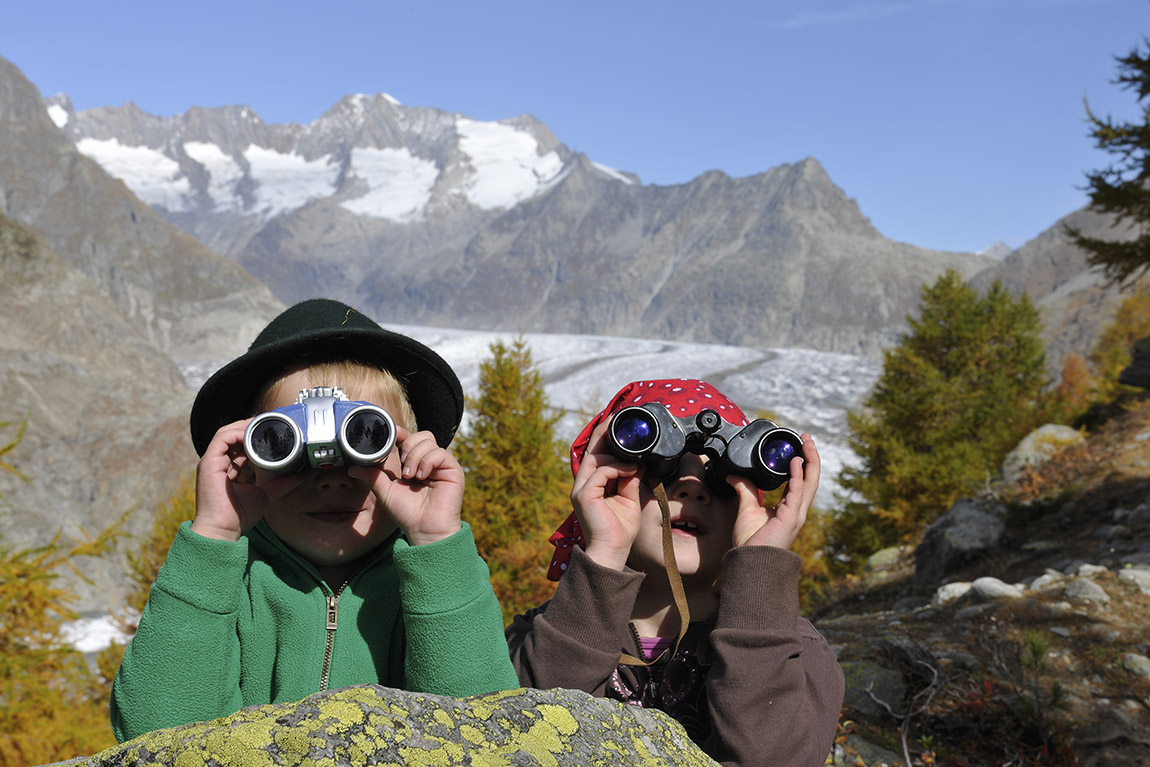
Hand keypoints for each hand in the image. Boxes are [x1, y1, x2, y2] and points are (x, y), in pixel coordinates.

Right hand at [191, 419, 304, 541]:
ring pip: (226, 433)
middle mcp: (218, 463)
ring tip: (261, 424)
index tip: (270, 431)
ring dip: (244, 426)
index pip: (239, 444)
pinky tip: (250, 434)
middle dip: (249, 426)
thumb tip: (298, 477)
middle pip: (232, 435)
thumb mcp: (265, 495)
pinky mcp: (208, 463)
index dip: (253, 435)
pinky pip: (221, 439)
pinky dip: (236, 433)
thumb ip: (280, 485)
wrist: (222, 530)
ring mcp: (212, 462)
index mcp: (228, 468)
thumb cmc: (237, 516)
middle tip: (268, 422)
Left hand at [349, 427, 463, 545]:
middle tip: (402, 468)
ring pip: (429, 442)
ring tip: (411, 476)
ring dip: (415, 456)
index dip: (401, 433)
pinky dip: (427, 462)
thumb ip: (372, 477)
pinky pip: (440, 453)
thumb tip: (353, 468)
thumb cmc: (408, 513)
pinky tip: (422, 476)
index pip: (410, 439)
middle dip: (407, 446)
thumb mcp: (386, 492)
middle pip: (421, 435)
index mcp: (415, 463)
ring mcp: (442, 465)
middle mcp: (429, 462)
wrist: (424, 529)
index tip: (392, 433)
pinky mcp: (453, 470)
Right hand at [570, 421, 645, 570]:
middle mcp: (583, 485)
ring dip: (618, 457)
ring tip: (635, 463)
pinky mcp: (584, 495)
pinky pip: (601, 472)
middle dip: (604, 434)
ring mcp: (581, 490)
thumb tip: (638, 462)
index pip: (595, 456)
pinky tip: (631, 471)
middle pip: (591, 451)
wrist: (612, 552)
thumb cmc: (619, 531)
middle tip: (618, 420)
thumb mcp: (629, 499)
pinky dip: (618, 468)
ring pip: (596, 459)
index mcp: (591, 486)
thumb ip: (631, 480)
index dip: (604, 439)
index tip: (618, 426)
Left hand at [731, 433, 819, 549]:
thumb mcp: (747, 509)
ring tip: (807, 443)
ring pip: (809, 482)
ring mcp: (796, 514)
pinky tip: (796, 462)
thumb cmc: (751, 542)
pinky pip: (796, 492)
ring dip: (810, 461)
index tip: (798, 447)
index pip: (800, 481)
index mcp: (788, 508)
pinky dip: (797, 475)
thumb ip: (745, 491)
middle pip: (810, 479)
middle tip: (807, 439)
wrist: (750, 561)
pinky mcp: (791, 517)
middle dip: (811, 457)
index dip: (802, 464)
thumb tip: (734, 476)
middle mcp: (796, 510)